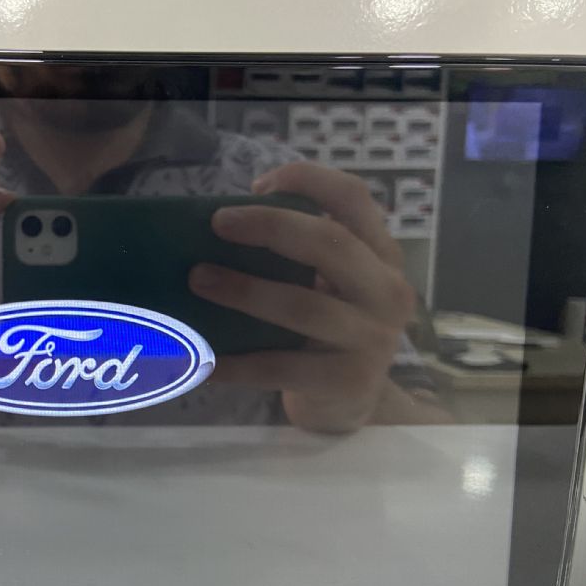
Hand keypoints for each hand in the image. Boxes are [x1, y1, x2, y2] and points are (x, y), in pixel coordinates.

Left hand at [189, 162, 417, 432]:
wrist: (352, 406)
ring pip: (303, 306)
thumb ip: (296, 257)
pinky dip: (237, 363)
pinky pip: (281, 368)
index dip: (309, 180)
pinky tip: (203, 361)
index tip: (258, 184)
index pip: (354, 198)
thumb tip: (216, 228)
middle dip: (270, 226)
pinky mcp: (347, 382)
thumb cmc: (324, 334)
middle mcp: (386, 291)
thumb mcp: (327, 287)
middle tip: (218, 223)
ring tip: (198, 279)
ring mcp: (372, 339)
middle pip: (330, 243)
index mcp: (380, 256)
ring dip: (244, 290)